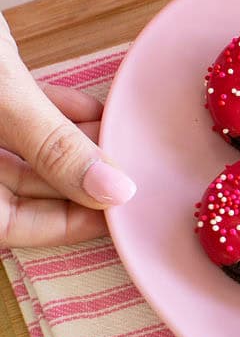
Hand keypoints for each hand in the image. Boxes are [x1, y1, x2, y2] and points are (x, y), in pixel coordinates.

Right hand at [1, 13, 134, 247]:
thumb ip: (52, 145)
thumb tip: (113, 191)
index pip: (6, 224)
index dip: (65, 224)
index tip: (117, 210)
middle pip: (15, 192)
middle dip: (75, 182)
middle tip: (129, 173)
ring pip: (17, 154)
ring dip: (69, 147)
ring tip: (117, 139)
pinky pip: (11, 118)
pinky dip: (49, 116)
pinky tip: (91, 112)